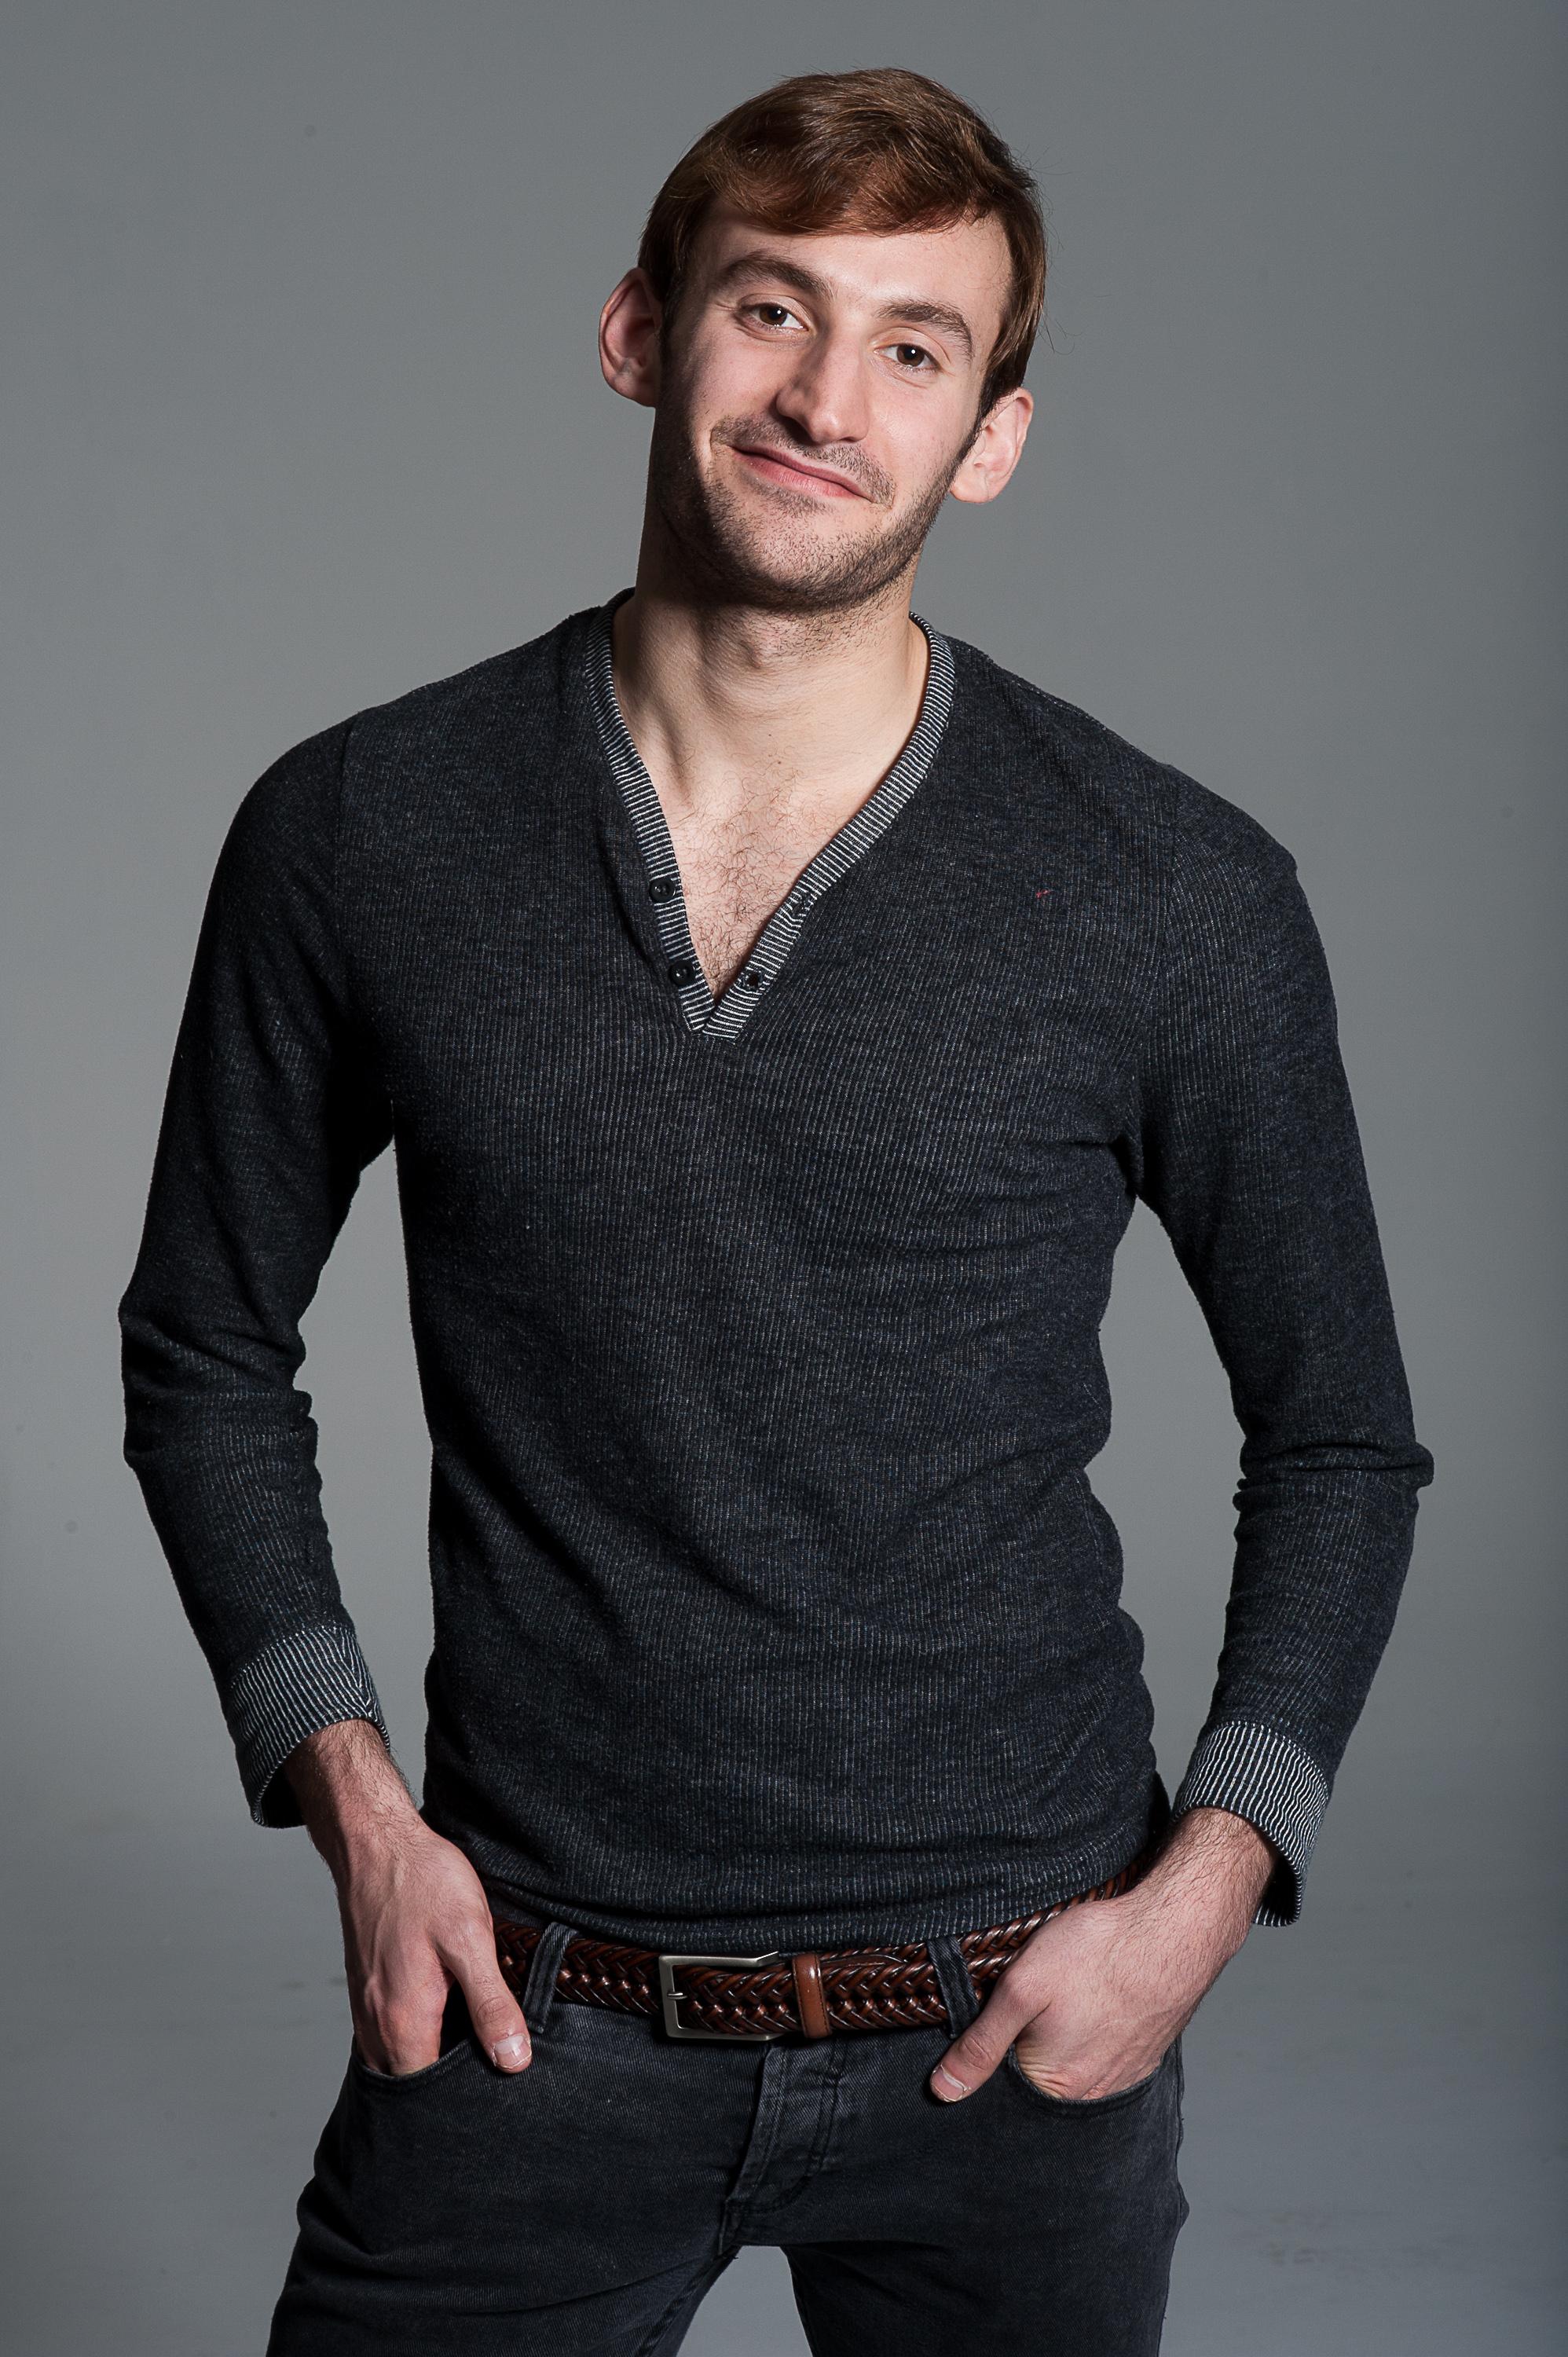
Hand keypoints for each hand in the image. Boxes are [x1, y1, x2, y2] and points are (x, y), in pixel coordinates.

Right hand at [284, 1719, 532, 2077]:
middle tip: (496, 2065)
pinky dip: (420, 2037)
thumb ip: (491, 2004)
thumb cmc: (423, 1884)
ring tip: (478, 2041)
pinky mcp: (369, 1990)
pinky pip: (392, 2035)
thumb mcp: (470, 1938)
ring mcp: (368, 2009)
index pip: (431, 2095)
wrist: (377, 1844)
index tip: (500, 2087)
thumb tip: (513, 2060)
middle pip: (414, 2083)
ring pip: (400, 2060)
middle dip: (451, 2085)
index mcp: (403, 2023)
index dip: (467, 2098)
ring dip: (435, 2058)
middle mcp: (376, 2026)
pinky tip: (450, 2014)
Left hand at [929, 1808, 1274, 2103]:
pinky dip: (1091, 2035)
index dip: (988, 2052)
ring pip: (1071, 2067)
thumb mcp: (1020, 1989)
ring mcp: (1121, 2077)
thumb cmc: (1096, 1954)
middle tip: (1037, 2001)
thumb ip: (981, 2044)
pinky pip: (1103, 2057)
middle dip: (1025, 2048)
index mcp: (1054, 2086)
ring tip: (1066, 1998)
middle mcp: (1091, 2095)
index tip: (994, 2018)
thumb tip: (943, 2092)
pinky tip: (1091, 2004)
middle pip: (1038, 2080)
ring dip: (1061, 2040)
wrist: (1173, 1931)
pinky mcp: (1142, 2056)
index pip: (1001, 2088)